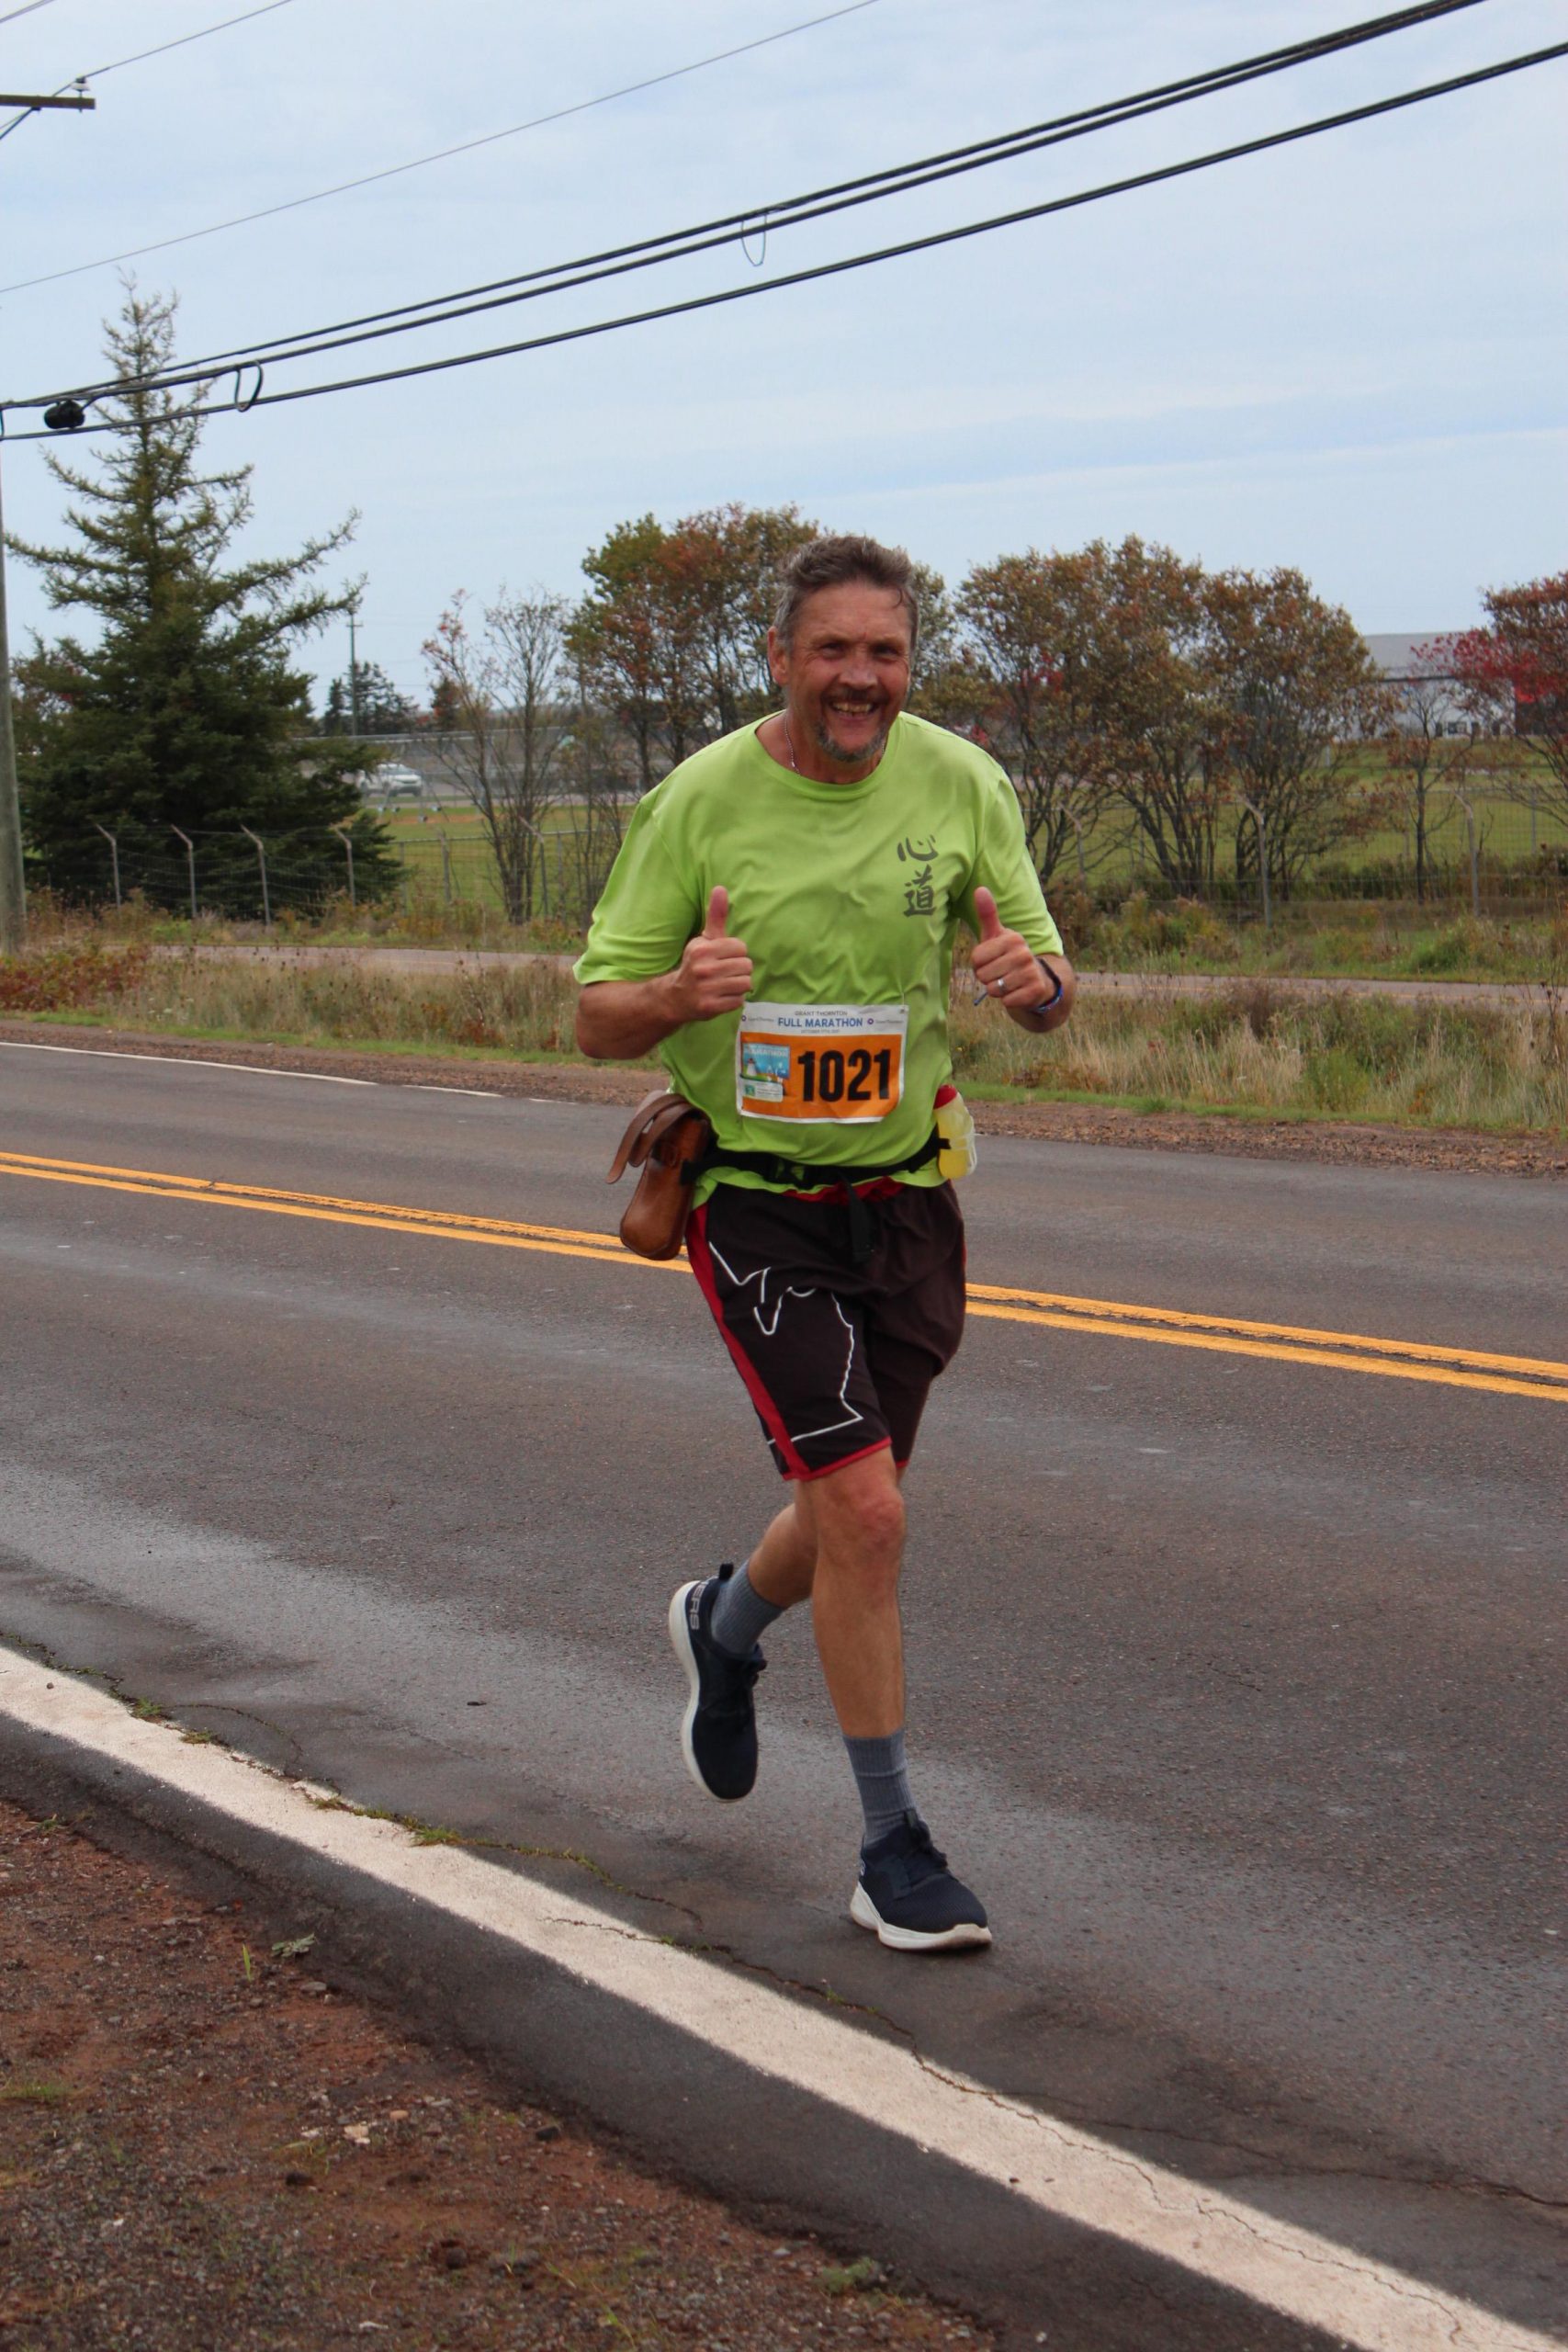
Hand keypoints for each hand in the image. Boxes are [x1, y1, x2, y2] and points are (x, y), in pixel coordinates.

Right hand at [671, 886, 753, 1022]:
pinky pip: (739, 1000)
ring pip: (745, 983)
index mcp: (702, 949)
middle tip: (724, 973)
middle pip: (746, 966)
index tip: (723, 958)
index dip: (735, 953)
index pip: (741, 947)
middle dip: (739, 969)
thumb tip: (721, 888)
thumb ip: (716, 915)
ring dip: (738, 985)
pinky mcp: (710, 1007)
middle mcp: (703, 969)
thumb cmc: (696, 963)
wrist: (676, 996)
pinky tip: (721, 996)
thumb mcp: (704, 939)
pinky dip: (734, 999)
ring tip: (724, 984)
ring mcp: (706, 989)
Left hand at [970, 887, 1053, 1010]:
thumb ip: (987, 914)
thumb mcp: (997, 935)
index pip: (976, 958)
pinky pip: (1006, 1001)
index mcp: (1013, 938)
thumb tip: (979, 888)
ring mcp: (1031, 972)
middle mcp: (1024, 953)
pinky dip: (1008, 1000)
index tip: (992, 960)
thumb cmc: (1008, 955)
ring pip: (993, 989)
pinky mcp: (1035, 991)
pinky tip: (1017, 992)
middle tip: (1001, 973)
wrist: (1038, 979)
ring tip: (1008, 982)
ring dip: (997, 990)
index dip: (979, 964)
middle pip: (983, 975)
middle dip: (987, 978)